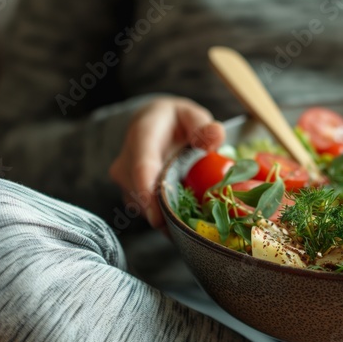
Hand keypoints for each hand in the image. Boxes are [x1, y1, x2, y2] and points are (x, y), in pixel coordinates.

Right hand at [109, 97, 225, 228]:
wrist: (153, 125)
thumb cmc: (175, 121)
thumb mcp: (192, 115)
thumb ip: (203, 125)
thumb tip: (216, 135)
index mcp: (142, 137)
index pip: (142, 168)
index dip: (148, 194)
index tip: (158, 219)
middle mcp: (127, 162)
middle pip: (142, 196)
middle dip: (168, 214)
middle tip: (198, 226)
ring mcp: (126, 182)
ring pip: (145, 209)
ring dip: (169, 218)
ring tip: (196, 217)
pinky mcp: (132, 196)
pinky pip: (148, 213)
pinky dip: (168, 219)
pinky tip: (187, 217)